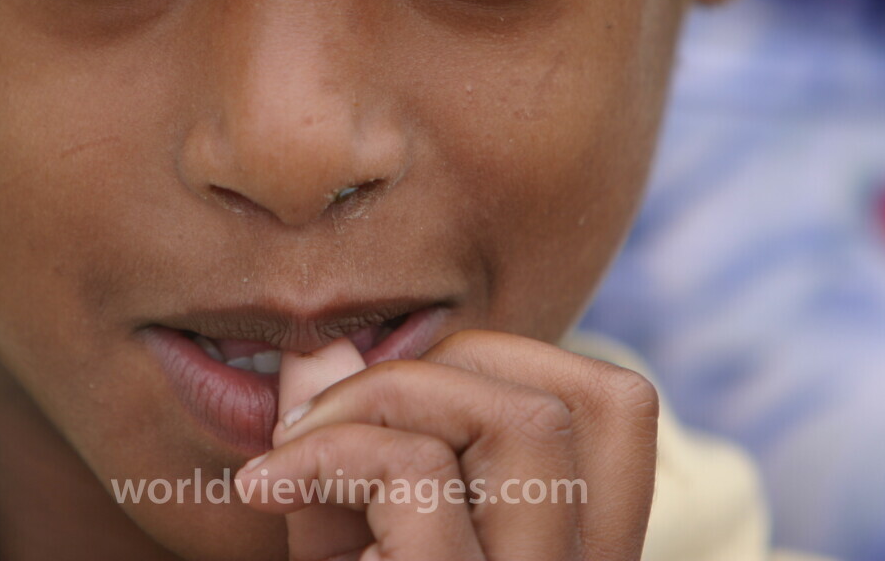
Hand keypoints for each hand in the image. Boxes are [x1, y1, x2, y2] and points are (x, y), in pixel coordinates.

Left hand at [235, 329, 659, 560]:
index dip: (508, 359)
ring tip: (293, 449)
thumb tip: (323, 345)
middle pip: (595, 398)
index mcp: (577, 559)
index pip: (620, 407)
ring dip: (381, 398)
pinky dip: (326, 452)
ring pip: (525, 423)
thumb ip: (345, 444)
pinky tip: (264, 487)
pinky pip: (417, 479)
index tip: (393, 397)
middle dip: (443, 363)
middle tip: (326, 416)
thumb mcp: (343, 541)